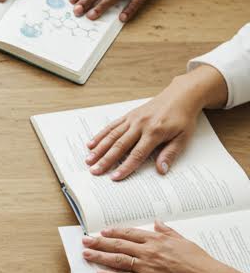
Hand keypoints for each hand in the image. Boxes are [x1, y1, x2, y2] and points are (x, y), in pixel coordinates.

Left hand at [81, 221, 247, 272]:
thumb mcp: (183, 241)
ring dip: (100, 257)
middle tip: (85, 241)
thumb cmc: (200, 261)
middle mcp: (149, 252)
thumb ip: (168, 232)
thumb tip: (157, 222)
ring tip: (86, 255)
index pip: (129, 234)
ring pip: (117, 260)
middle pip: (118, 245)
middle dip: (99, 243)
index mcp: (157, 240)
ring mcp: (147, 267)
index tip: (102, 232)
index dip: (113, 233)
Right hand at [85, 65, 228, 178]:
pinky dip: (100, 135)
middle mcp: (141, 125)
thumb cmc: (182, 117)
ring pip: (112, 136)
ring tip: (89, 160)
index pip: (137, 154)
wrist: (181, 95)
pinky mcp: (129, 115)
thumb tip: (161, 170)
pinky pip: (112, 126)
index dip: (125, 167)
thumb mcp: (183, 138)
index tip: (115, 177)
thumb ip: (170, 154)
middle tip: (94, 171)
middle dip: (105, 160)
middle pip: (119, 146)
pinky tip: (91, 143)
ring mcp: (133, 119)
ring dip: (99, 149)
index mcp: (155, 132)